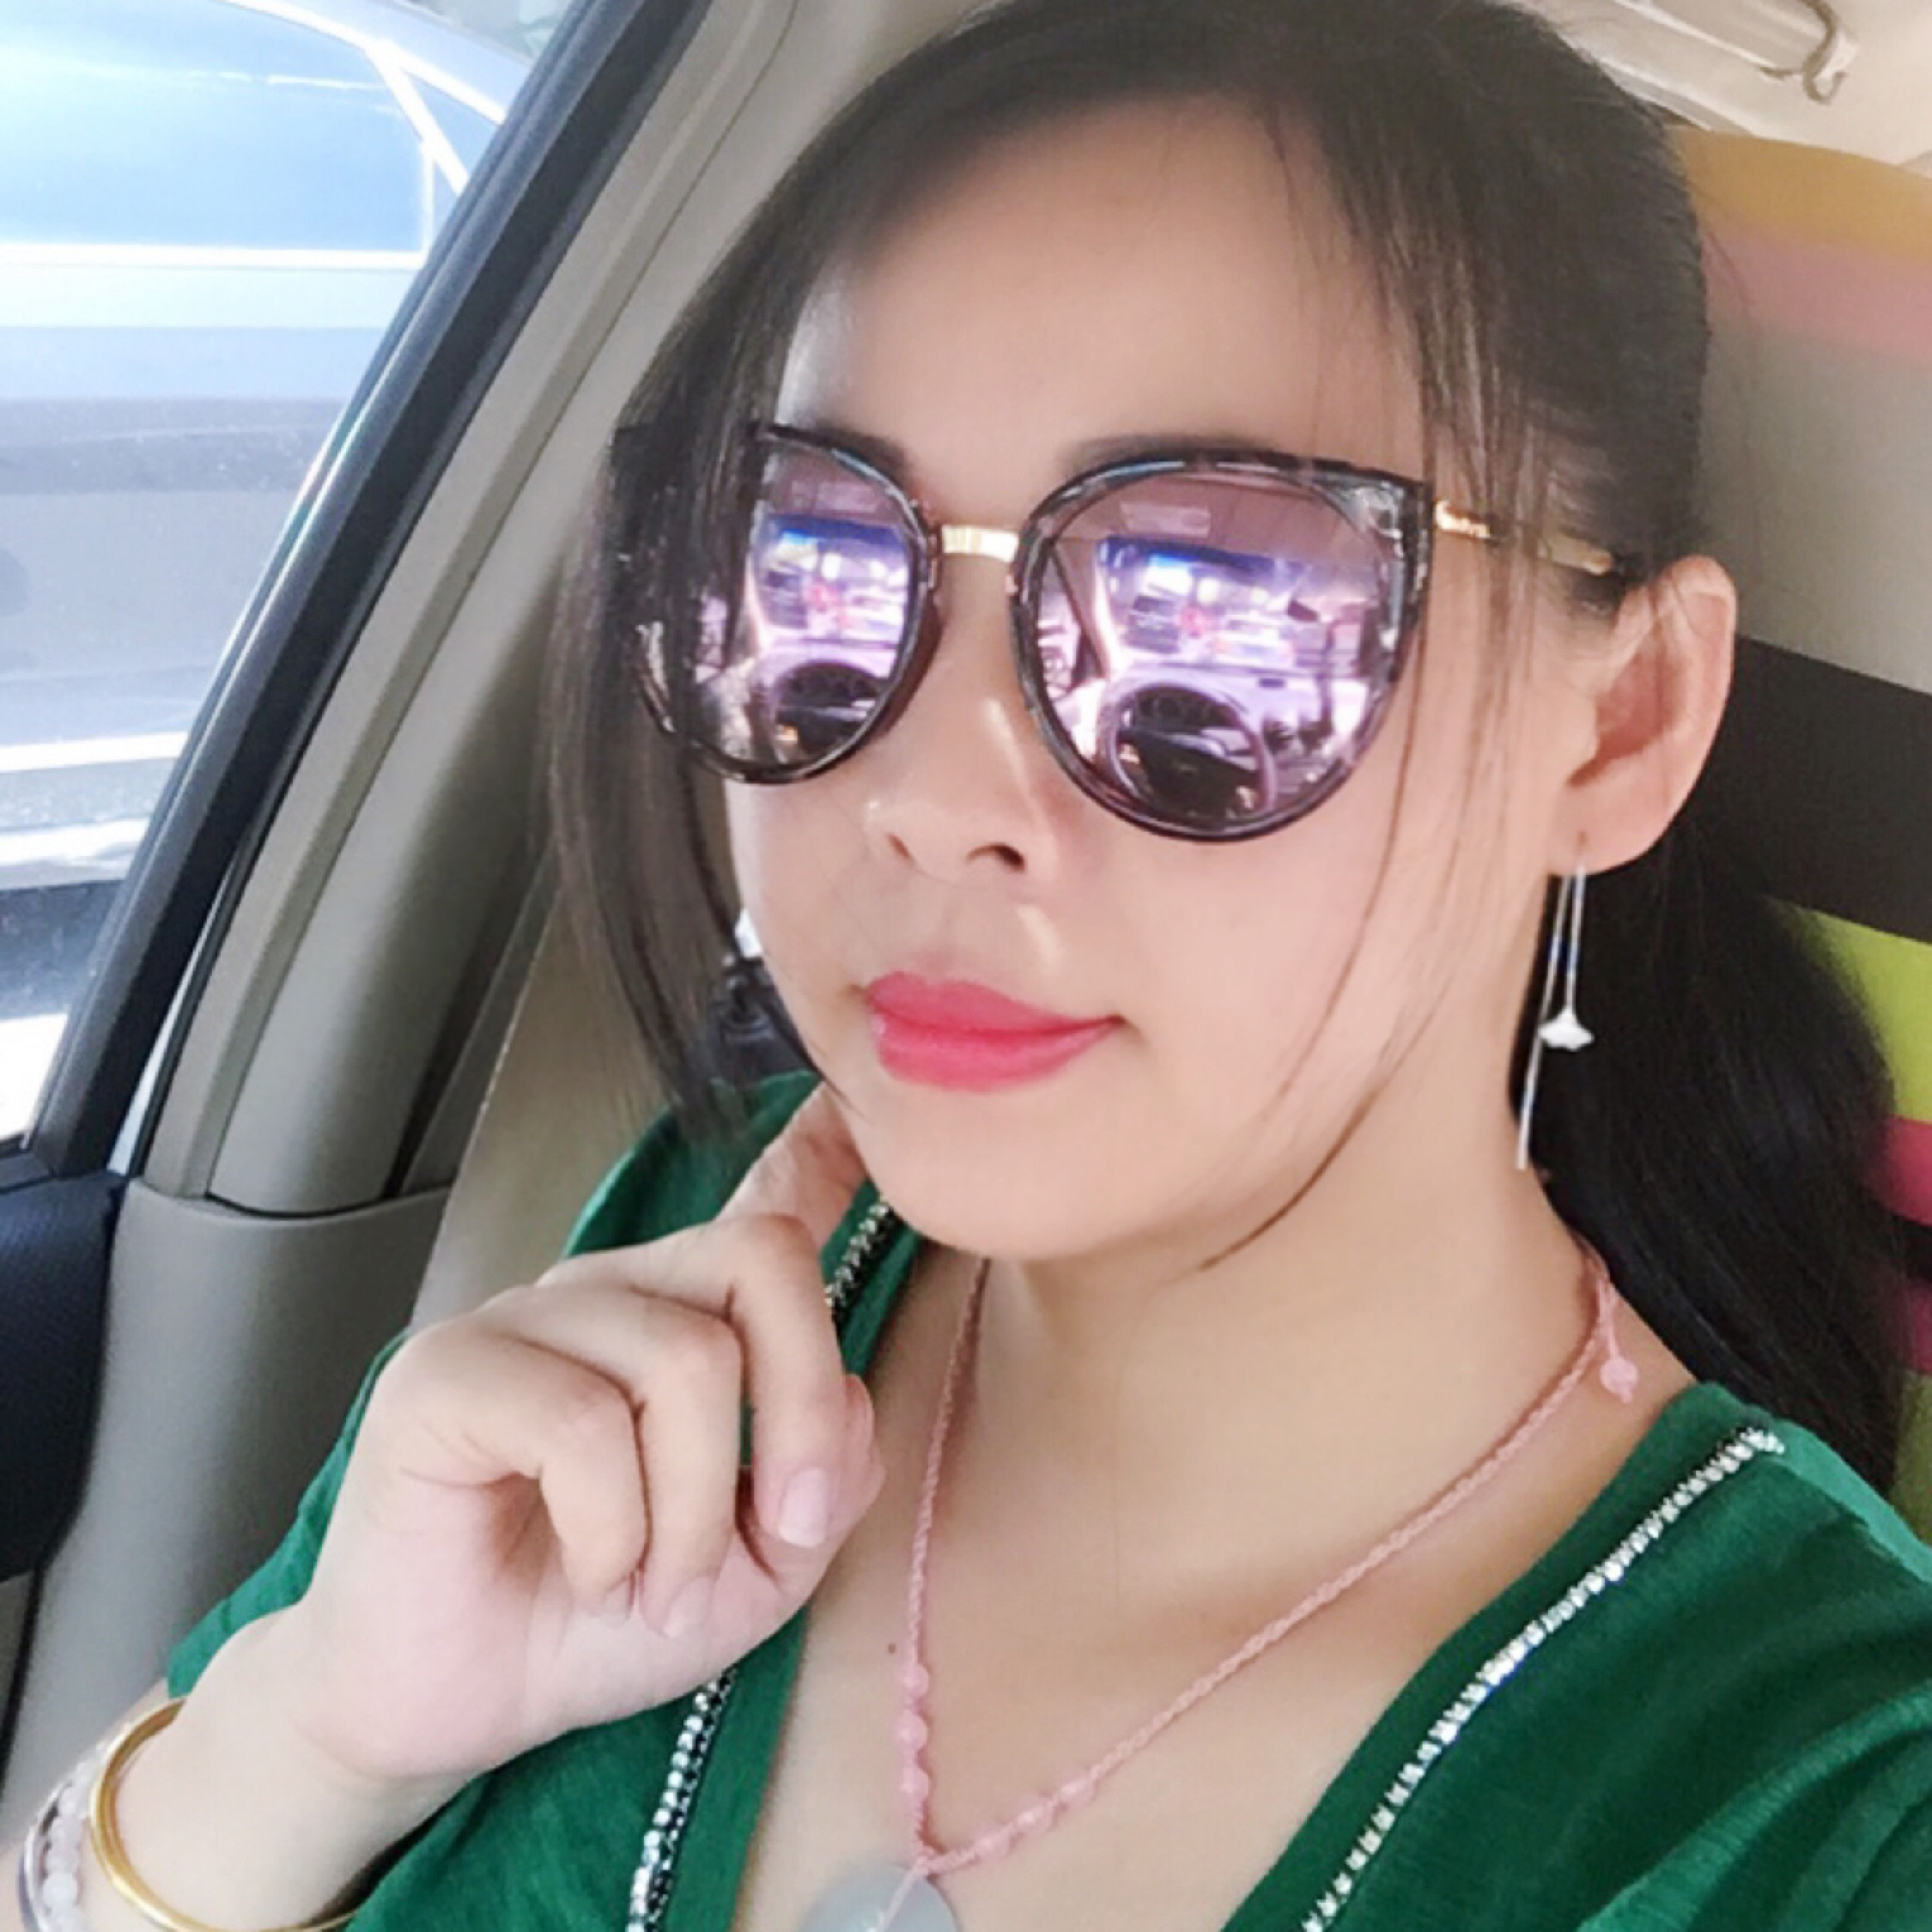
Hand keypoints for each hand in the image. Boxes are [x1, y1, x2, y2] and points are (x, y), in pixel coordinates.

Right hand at [264, 1089, 883, 1792]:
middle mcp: (612, 1293)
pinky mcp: (444, 1374)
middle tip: (779, 1532)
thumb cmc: (600, 1622)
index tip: (860, 1096)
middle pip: (759, 1261)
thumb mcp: (757, 1571)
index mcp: (686, 1316)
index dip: (825, 1143)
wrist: (453, 1709)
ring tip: (652, 1586)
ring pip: (684, 1358)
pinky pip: (581, 1421)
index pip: (766, 1200)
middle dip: (801, 1409)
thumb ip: (826, 1482)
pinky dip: (612, 1527)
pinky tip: (590, 1570)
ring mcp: (523, 1319)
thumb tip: (851, 1396)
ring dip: (691, 1510)